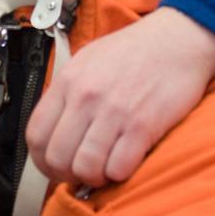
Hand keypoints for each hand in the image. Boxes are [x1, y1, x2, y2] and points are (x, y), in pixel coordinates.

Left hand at [26, 6, 214, 187]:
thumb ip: (69, 93)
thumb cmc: (136, 50)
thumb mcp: (90, 59)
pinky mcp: (142, 125)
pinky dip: (120, 172)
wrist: (178, 39)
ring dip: (95, 176)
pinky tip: (127, 158)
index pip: (36, 135)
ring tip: (107, 165)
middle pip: (57, 158)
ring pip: (85, 168)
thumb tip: (56, 131)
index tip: (56, 164)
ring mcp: (114, 110)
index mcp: (70, 79)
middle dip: (68, 173)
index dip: (43, 159)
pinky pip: (118, 169)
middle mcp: (87, 95)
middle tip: (84, 168)